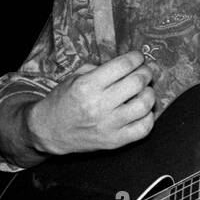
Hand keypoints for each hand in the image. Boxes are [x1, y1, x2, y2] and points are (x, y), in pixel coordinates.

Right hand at [24, 50, 155, 153]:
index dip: (136, 58)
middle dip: (145, 73)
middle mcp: (99, 105)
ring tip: (145, 91)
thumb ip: (101, 69)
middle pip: (137, 83)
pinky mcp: (114, 141)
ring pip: (144, 106)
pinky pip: (143, 129)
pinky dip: (149, 117)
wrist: (50, 131)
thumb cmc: (64, 101)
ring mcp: (108, 126)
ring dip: (149, 94)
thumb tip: (130, 64)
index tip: (138, 57)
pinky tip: (143, 111)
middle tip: (144, 72)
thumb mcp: (75, 77)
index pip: (122, 66)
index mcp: (87, 86)